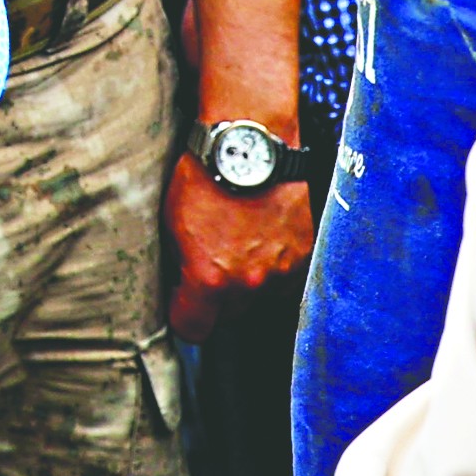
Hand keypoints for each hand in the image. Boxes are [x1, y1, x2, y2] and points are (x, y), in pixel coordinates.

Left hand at [166, 156, 314, 339]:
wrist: (250, 145)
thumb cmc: (203, 178)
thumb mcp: (172, 223)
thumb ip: (180, 266)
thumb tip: (181, 288)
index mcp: (210, 280)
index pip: (192, 329)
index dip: (182, 316)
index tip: (180, 301)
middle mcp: (249, 284)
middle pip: (228, 316)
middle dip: (215, 298)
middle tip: (208, 263)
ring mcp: (281, 272)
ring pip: (259, 298)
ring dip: (247, 283)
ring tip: (236, 244)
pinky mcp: (304, 256)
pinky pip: (285, 278)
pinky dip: (272, 266)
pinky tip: (260, 237)